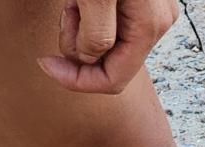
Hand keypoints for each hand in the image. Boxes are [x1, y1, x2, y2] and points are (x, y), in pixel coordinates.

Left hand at [38, 0, 178, 94]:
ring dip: (84, 26)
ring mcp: (152, 13)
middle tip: (69, 11)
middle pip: (110, 61)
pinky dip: (91, 14)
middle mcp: (156, 25)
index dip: (77, 80)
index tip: (47, 66)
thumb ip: (95, 34)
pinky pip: (113, 24)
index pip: (114, 79)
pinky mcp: (143, 2)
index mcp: (148, 28)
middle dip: (80, 45)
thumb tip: (89, 60)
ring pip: (110, 42)